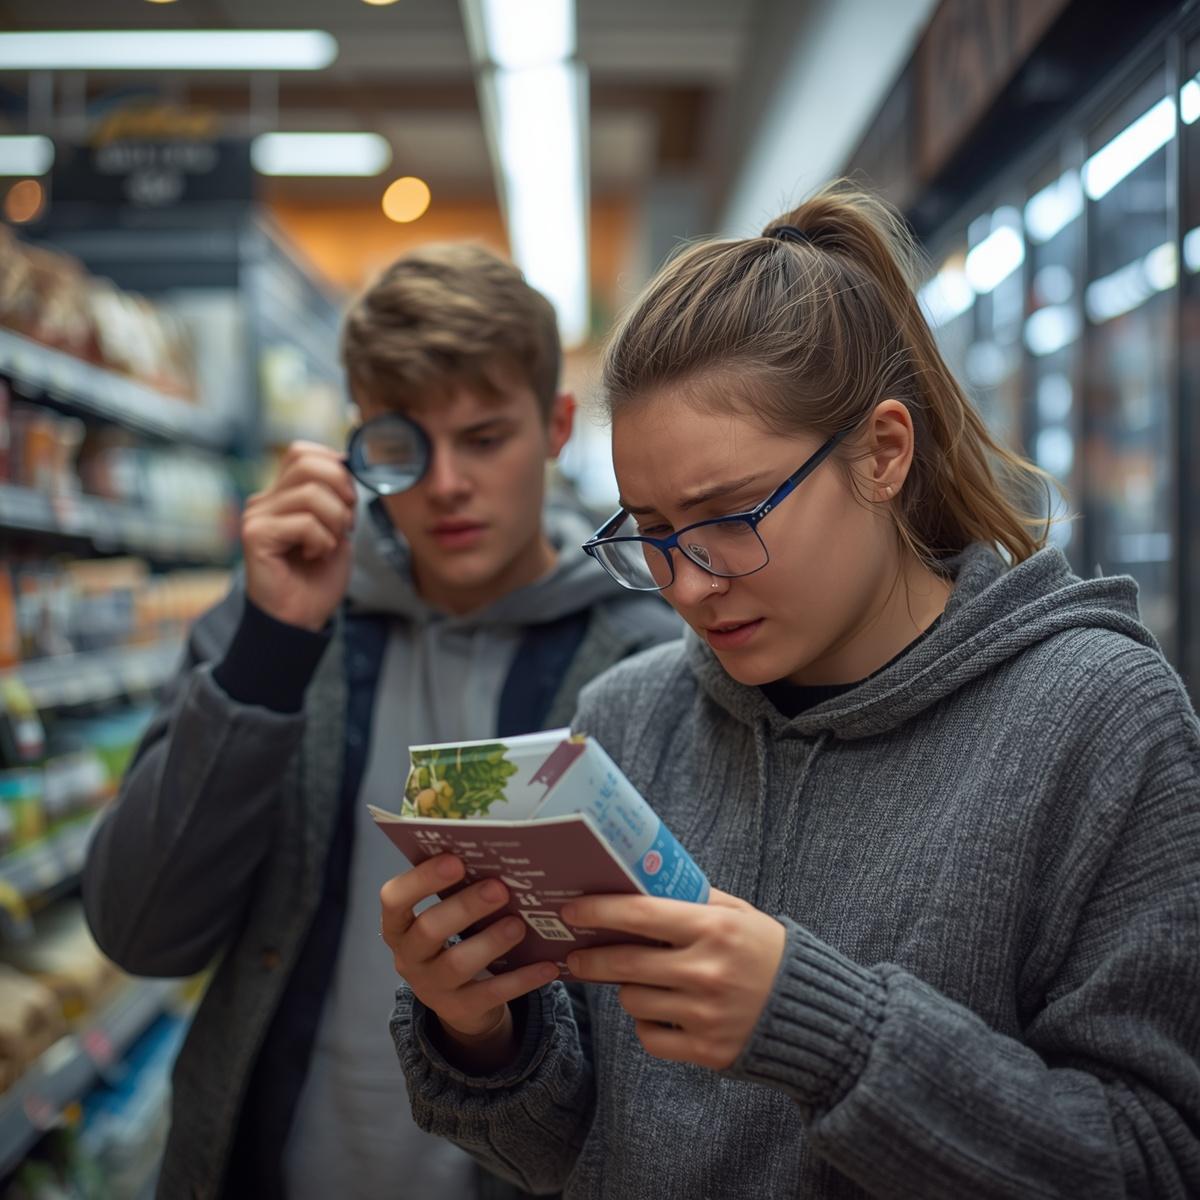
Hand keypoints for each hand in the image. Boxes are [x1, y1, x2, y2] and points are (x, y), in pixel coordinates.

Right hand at [242, 442, 356, 630]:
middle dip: (341, 490)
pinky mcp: (256, 535)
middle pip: (308, 464)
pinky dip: (322, 541)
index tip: (348, 499)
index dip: (334, 466)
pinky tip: (314, 557)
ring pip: (312, 494)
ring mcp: (257, 516)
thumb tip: (349, 468)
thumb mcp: (336, 529)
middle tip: (345, 523)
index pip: (302, 452)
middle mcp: (265, 500)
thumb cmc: (317, 578)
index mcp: (281, 494)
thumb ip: (337, 498)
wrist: (299, 619)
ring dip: (335, 522)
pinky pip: (305, 522)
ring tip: (327, 545)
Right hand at [380, 855, 559, 1064]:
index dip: (421, 879)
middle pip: (428, 930)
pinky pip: (491, 994)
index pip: (394, 899)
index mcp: (399, 925)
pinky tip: (547, 965)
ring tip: (518, 925)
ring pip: (457, 964)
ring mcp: (431, 987)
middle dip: (464, 907)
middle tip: (499, 888)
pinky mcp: (460, 1010)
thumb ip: (457, 889)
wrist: (457, 999)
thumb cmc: (452, 938)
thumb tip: (496, 855)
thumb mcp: (445, 915)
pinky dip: (522, 979)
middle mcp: (408, 957)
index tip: (455, 860)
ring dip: (490, 942)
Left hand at [562, 888, 784, 1070]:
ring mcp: (704, 1013)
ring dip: (626, 989)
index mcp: (713, 927)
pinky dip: (648, 1023)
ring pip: (632, 1000)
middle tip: (576, 955)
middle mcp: (706, 970)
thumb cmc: (771, 955)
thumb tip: (646, 882)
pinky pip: (650, 1036)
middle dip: (590, 958)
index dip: (599, 911)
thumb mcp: (740, 914)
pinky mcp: (706, 1050)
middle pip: (624, 962)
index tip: (571, 909)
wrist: (816, 1017)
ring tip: (636, 980)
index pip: (640, 914)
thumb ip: (696, 899)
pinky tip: (660, 1010)